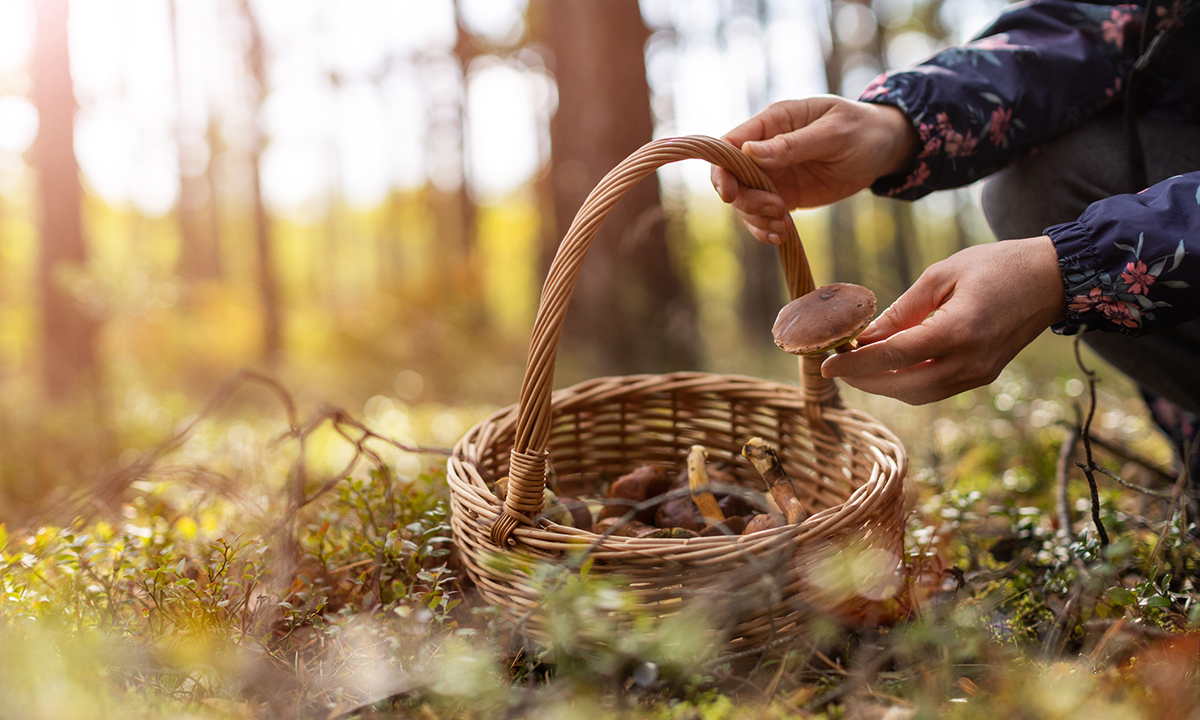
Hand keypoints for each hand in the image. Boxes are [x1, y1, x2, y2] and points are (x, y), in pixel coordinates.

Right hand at [711, 96, 917, 243]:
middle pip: (732, 178)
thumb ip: (793, 144)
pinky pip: (761, 216)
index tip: (731, 195)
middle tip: (776, 210)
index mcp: (774, 121)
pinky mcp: (783, 195)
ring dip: (758, 219)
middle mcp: (765, 148)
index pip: (730, 144)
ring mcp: (773, 174)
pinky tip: (783, 236)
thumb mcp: (834, 134)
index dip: (723, 170)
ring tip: (785, 226)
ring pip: (744, 202)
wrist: (884, 150)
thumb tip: (749, 152)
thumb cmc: (862, 131)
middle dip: (746, 200)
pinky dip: (766, 229)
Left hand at [820, 237, 1067, 404]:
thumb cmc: (996, 265)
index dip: (855, 363)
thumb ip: (901, 310)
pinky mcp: (984, 376)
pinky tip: (889, 367)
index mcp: (958, 330)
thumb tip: (865, 337)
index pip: (893, 357)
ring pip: (919, 394)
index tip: (827, 363)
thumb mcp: (940, 275)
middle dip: (864, 380)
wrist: (1053, 278)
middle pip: (903, 386)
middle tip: (837, 366)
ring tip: (857, 367)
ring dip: (884, 386)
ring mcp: (979, 374)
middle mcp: (970, 361)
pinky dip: (907, 383)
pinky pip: (936, 389)